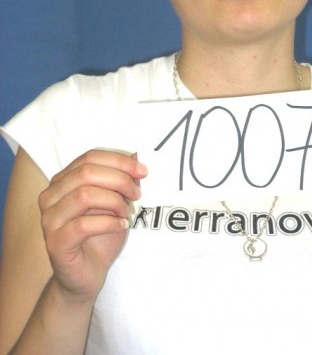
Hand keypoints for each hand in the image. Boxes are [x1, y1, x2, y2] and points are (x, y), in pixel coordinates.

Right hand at [38, 150, 147, 301]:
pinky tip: (121, 226)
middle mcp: (50, 196)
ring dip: (114, 201)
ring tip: (126, 212)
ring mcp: (49, 219)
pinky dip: (109, 223)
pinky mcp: (55, 242)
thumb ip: (122, 179)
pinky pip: (83, 225)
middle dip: (119, 179)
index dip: (119, 161)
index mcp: (63, 181)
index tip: (143, 170)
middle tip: (137, 193)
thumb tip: (136, 155)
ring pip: (84, 195)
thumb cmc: (100, 236)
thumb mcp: (116, 202)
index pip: (90, 157)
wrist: (86, 275)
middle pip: (86, 172)